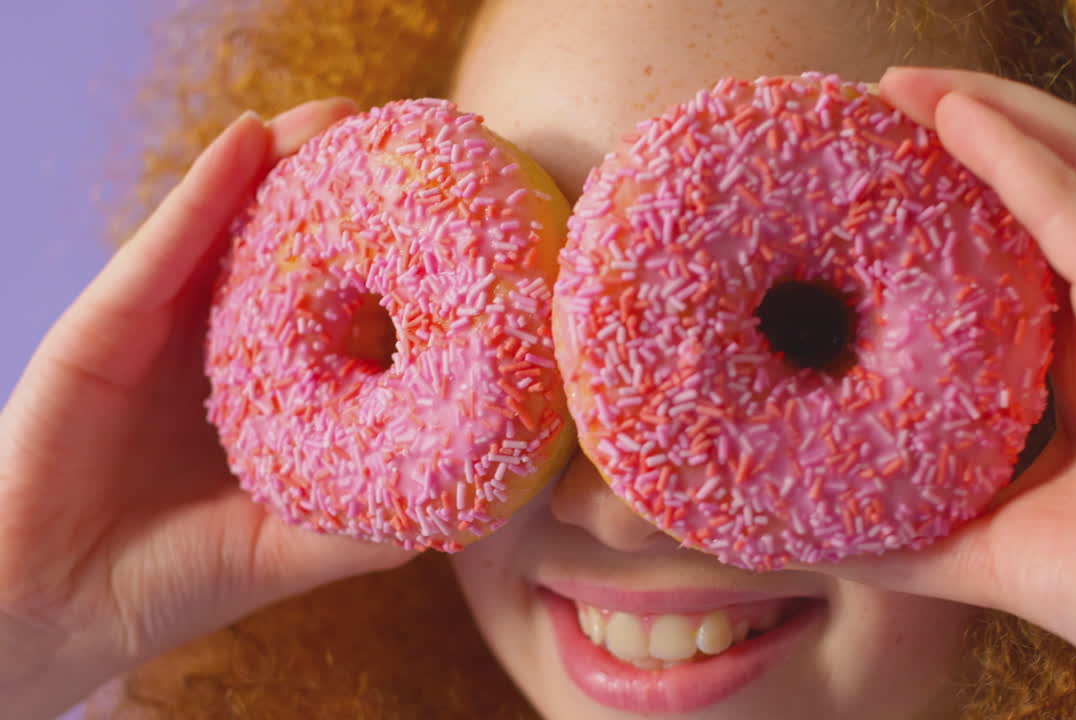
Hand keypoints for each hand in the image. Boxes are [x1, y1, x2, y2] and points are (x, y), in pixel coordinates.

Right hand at [0, 99, 412, 719]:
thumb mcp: (291, 548)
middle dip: (340, 193)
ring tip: (339, 116)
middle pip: (286, 249)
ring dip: (283, 164)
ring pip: (227, 226)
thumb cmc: (175, 579)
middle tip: (399, 143)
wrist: (54, 606)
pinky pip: (162, 247)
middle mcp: (222, 343)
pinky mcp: (109, 320)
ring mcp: (164, 324)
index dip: (387, 263)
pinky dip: (204, 193)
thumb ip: (368, 528)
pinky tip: (249, 142)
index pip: (336, 307)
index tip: (450, 218)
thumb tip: (470, 514)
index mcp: (270, 387)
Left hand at [820, 67, 1075, 719]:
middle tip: (869, 110)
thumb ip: (902, 529)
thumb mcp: (983, 543)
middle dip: (959, 129)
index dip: (943, 195)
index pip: (1012, 239)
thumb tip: (807, 537)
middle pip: (1039, 179)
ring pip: (1068, 162)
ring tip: (899, 90)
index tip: (858, 177)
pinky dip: (1014, 153)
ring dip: (982, 111)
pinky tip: (951, 117)